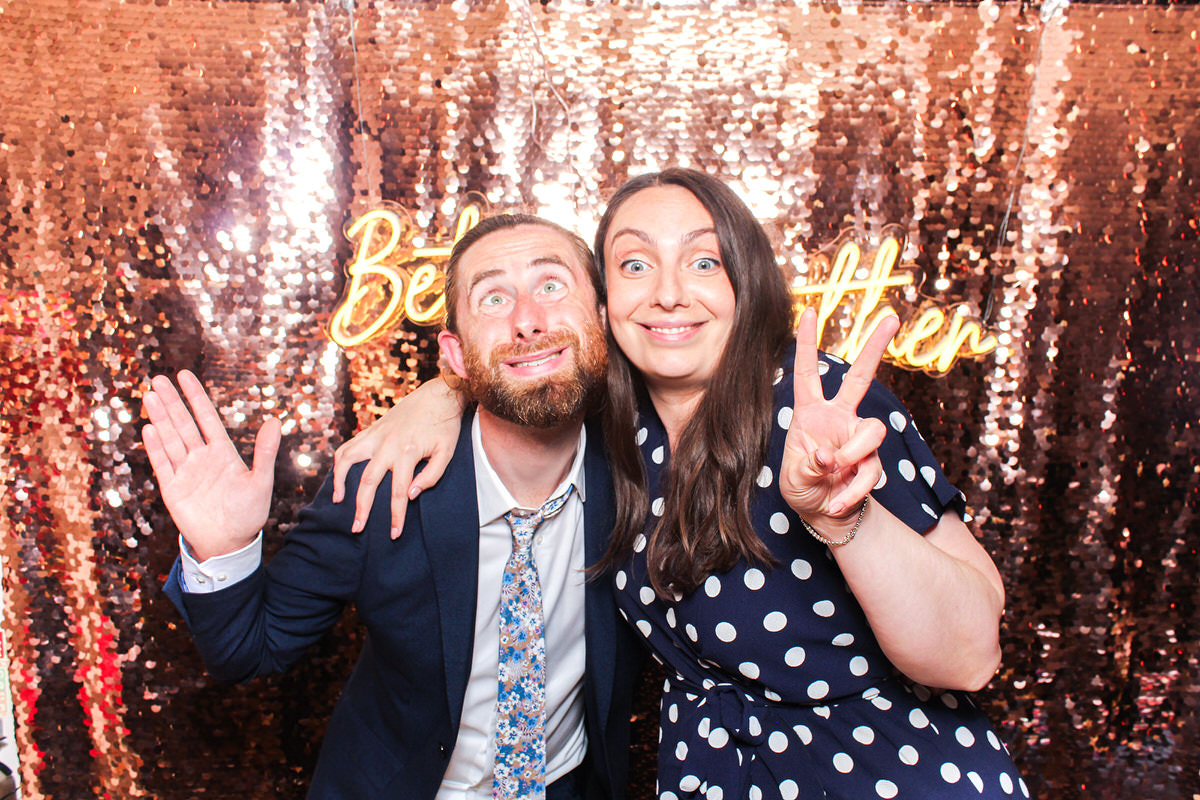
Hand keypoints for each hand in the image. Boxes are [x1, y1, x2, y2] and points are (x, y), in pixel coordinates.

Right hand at [141, 370, 279, 561]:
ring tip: (150, 396)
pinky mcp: (172, 489)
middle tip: (158, 378)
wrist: (230, 544)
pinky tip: (148, 428)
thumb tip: (275, 421)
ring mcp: (185, 472)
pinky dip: (155, 447)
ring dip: (160, 419)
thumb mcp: (261, 481)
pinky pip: (162, 464)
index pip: (206, 418)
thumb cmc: (249, 514)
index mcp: (223, 453)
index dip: (195, 397)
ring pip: (170, 439)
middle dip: (172, 402)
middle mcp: (201, 458)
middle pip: (183, 424)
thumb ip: (266, 452)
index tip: (184, 375)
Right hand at [331, 376, 464, 537]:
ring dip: (340, 481)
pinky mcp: (372, 429)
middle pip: (369, 482)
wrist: (439, 395)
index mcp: (408, 453)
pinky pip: (349, 446)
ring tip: (338, 500)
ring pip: (348, 460)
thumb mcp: (447, 452)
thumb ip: (431, 476)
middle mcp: (388, 445)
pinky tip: (340, 475)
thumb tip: (411, 495)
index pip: (400, 493)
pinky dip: (340, 461)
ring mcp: (376, 435)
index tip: (394, 534)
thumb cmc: (445, 426)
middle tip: (357, 528)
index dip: (396, 516)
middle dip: (362, 508)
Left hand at [780, 308, 899, 535]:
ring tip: (834, 477)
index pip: (807, 373)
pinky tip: (836, 502)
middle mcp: (838, 418)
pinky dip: (853, 489)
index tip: (809, 311)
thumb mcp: (792, 480)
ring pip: (873, 431)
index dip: (805, 343)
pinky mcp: (873, 461)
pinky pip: (871, 470)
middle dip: (875, 348)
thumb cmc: (802, 489)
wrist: (823, 515)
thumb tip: (828, 456)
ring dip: (853, 457)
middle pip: (860, 377)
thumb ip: (807, 466)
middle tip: (891, 318)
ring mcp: (859, 438)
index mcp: (810, 413)